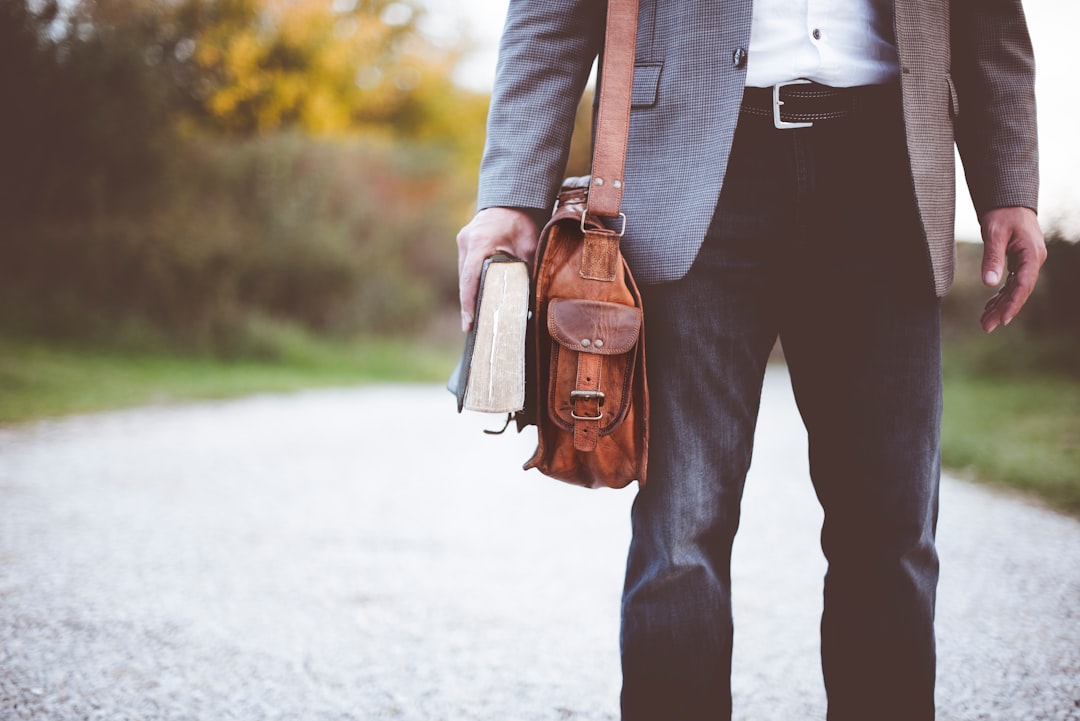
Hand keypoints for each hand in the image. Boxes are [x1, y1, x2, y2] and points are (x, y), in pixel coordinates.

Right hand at [456, 207, 542, 331]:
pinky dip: (472, 283)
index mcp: (480, 241)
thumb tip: (529, 297)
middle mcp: (466, 241)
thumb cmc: (522, 221)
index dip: (468, 303)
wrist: (513, 200)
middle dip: (468, 304)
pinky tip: (478, 298)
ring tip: (475, 319)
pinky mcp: (465, 243)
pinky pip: (466, 268)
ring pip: (464, 275)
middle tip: (474, 328)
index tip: (468, 323)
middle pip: (465, 280)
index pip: (470, 278)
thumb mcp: (529, 245)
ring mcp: (463, 242)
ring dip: (470, 294)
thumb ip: (526, 268)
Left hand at [978, 206, 1046, 332]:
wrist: (1009, 202)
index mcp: (1032, 254)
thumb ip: (992, 257)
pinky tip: (989, 308)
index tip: (1003, 319)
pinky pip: (1011, 284)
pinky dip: (1000, 296)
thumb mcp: (993, 233)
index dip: (1013, 303)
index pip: (1023, 284)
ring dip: (1000, 306)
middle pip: (1019, 291)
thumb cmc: (1002, 214)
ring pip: (1015, 290)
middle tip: (986, 327)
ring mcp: (1027, 263)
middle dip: (1004, 310)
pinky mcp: (1019, 263)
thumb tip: (989, 283)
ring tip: (985, 322)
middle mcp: (1033, 261)